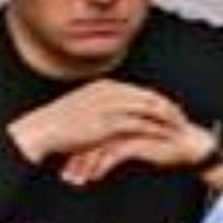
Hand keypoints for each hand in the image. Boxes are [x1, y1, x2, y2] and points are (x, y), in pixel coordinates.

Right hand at [8, 81, 205, 167]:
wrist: (40, 131)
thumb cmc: (59, 123)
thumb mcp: (83, 106)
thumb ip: (102, 105)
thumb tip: (115, 110)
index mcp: (104, 86)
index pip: (140, 91)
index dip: (158, 100)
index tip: (172, 109)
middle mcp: (110, 92)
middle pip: (149, 96)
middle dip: (168, 107)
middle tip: (183, 117)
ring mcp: (109, 106)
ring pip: (148, 109)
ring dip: (166, 118)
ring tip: (180, 127)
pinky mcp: (107, 123)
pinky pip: (139, 125)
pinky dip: (155, 130)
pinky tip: (166, 136)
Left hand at [58, 113, 216, 186]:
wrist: (191, 145)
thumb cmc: (164, 144)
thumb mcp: (133, 140)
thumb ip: (113, 140)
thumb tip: (90, 153)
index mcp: (119, 112)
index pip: (88, 128)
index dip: (75, 148)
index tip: (64, 165)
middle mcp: (122, 117)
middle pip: (89, 137)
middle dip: (75, 159)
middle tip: (66, 176)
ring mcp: (130, 126)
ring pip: (98, 146)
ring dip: (85, 165)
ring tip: (76, 180)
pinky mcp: (139, 138)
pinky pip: (113, 154)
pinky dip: (101, 167)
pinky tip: (95, 177)